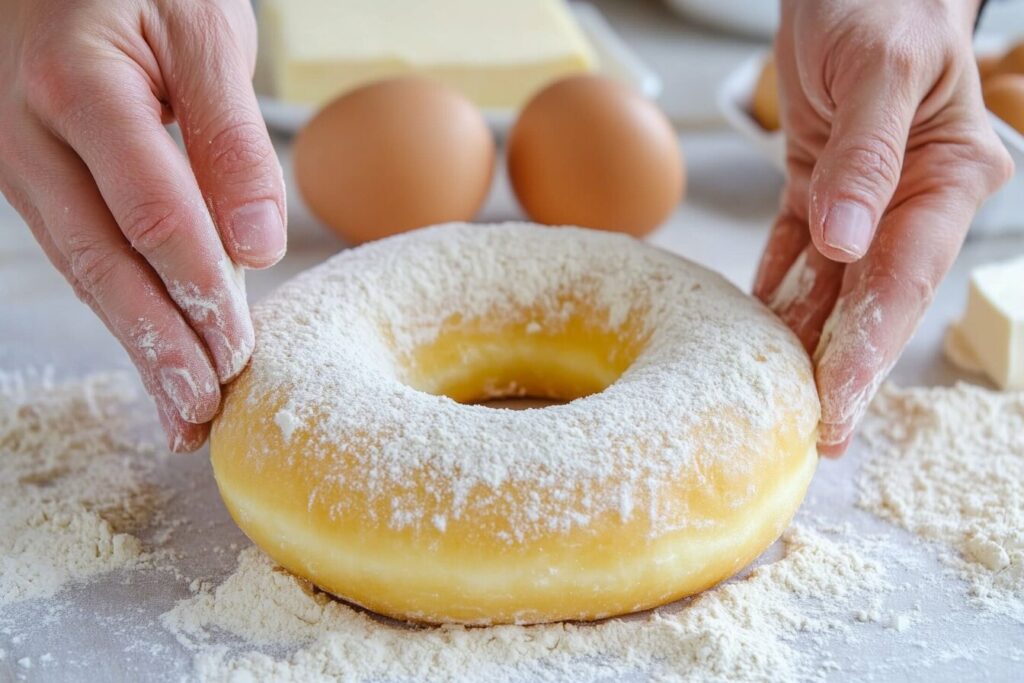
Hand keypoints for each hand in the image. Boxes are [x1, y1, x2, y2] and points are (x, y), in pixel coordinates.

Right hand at [0, 0, 285, 450]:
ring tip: (183, 413)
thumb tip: (257, 246)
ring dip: (138, 347)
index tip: (240, 348)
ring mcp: (24, 164)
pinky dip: (125, 310)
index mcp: (80, 87)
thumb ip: (231, 136)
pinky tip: (155, 353)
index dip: (197, 286)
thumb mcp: (206, 33)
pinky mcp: (36, 183)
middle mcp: (33, 135)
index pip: (150, 210)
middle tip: (204, 411)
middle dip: (160, 345)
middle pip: (103, 261)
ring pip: (86, 271)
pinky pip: (83, 255)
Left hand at [755, 0, 1011, 455]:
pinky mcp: (823, 188)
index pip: (903, 278)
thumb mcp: (879, 72)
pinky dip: (776, 289)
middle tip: (819, 435)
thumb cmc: (881, 3)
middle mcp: (909, 199)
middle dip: (844, 366)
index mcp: (946, 177)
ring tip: (781, 399)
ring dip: (806, 338)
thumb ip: (867, 159)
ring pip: (831, 284)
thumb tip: (848, 242)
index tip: (841, 404)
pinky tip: (758, 331)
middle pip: (871, 297)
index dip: (872, 346)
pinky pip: (797, 251)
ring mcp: (865, 199)